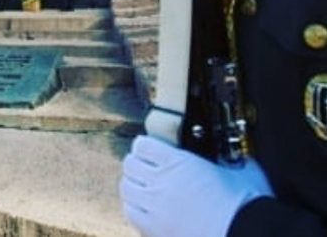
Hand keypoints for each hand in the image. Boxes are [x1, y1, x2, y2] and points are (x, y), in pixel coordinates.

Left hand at [121, 136, 273, 236]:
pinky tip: (145, 210)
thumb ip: (236, 161)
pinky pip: (131, 214)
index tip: (148, 149)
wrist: (246, 235)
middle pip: (129, 164)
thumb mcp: (242, 172)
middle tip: (143, 167)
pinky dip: (134, 209)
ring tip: (141, 188)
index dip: (144, 145)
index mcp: (179, 162)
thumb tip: (244, 159)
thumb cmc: (245, 207)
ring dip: (131, 185)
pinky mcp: (155, 230)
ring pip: (126, 188)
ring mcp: (156, 207)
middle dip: (135, 163)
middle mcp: (162, 181)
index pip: (143, 144)